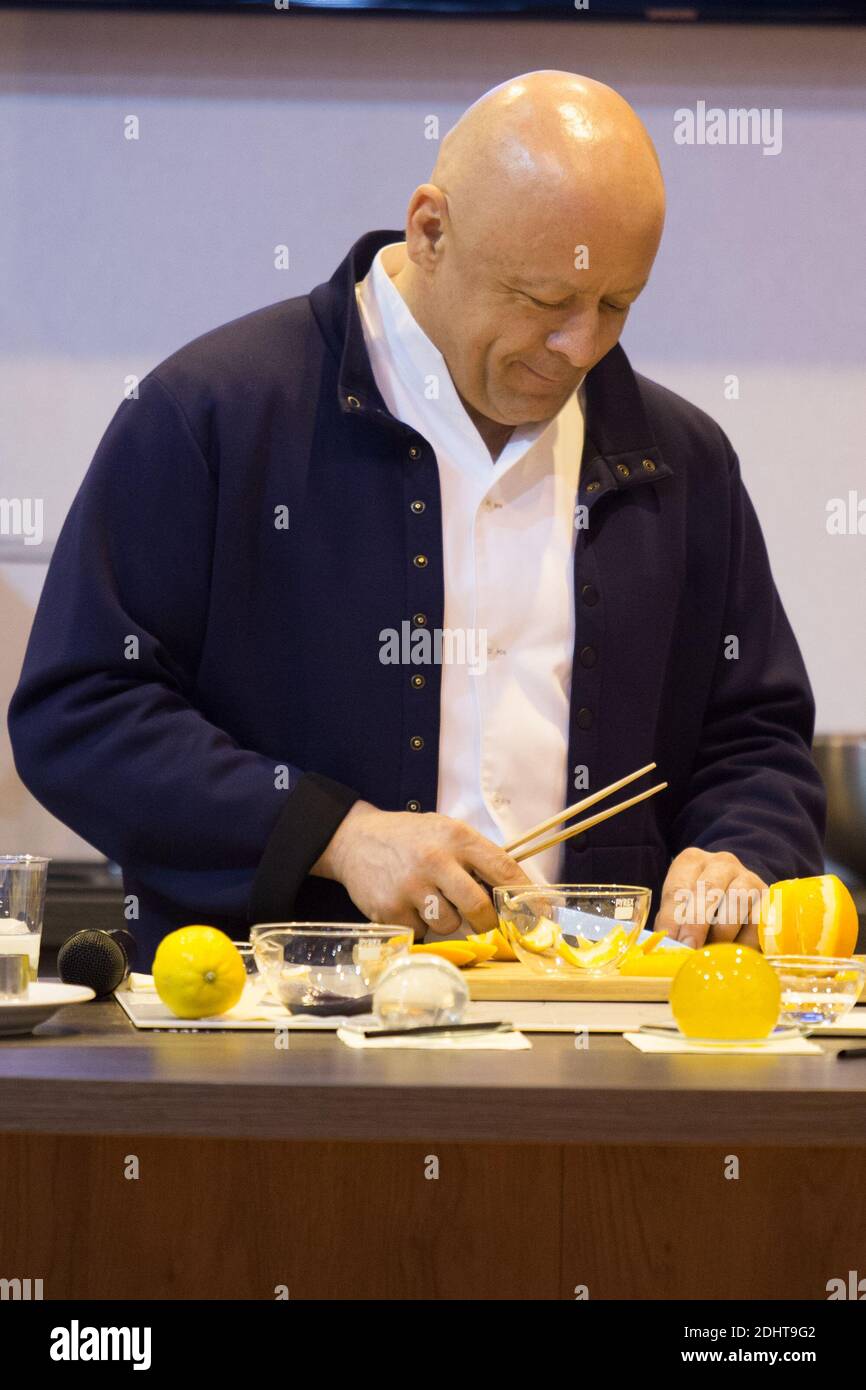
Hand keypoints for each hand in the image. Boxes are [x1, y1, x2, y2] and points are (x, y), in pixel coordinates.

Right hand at [311, 800, 531, 935]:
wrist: (355, 840)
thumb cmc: (410, 838)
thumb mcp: (446, 831)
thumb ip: (477, 857)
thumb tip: (518, 892)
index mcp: (458, 837)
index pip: (505, 870)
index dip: (527, 898)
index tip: (540, 916)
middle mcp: (435, 860)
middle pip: (479, 909)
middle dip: (486, 921)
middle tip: (481, 919)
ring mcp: (411, 887)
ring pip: (449, 925)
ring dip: (446, 921)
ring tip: (430, 900)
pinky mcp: (390, 910)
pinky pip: (421, 933)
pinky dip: (420, 925)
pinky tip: (408, 904)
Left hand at [654, 848, 767, 948]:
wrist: (740, 893)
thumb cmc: (701, 904)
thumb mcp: (681, 907)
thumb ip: (673, 923)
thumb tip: (667, 947)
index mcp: (692, 861)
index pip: (678, 889)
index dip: (673, 918)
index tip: (672, 942)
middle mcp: (721, 863)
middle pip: (708, 890)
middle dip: (697, 923)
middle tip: (690, 948)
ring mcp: (748, 878)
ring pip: (736, 902)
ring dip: (722, 933)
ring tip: (712, 953)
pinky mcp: (769, 898)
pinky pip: (757, 922)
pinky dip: (744, 942)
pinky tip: (733, 953)